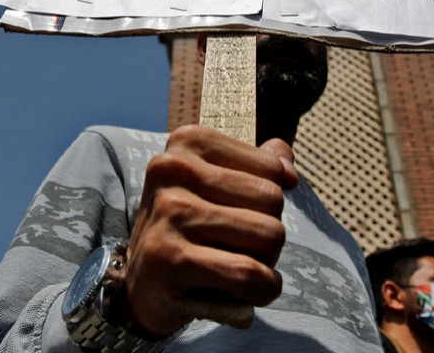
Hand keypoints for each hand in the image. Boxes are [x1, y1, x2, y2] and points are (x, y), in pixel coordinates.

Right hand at [122, 125, 298, 336]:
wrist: (144, 282)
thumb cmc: (193, 226)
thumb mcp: (221, 184)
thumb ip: (263, 166)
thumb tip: (289, 172)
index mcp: (188, 141)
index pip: (272, 168)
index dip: (271, 199)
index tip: (243, 213)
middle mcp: (172, 169)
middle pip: (272, 200)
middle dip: (270, 232)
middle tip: (241, 247)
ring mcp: (168, 212)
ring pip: (268, 235)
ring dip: (268, 262)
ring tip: (240, 268)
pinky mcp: (169, 258)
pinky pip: (248, 272)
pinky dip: (263, 288)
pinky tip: (248, 292)